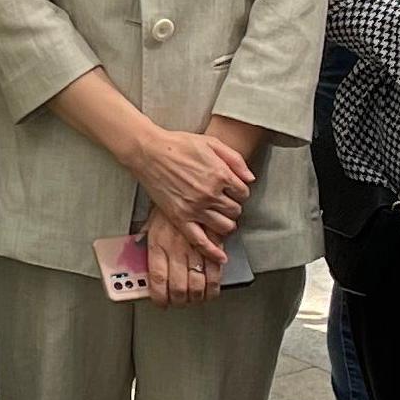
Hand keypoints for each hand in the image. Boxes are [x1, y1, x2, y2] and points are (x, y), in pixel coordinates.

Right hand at [122, 121, 251, 238]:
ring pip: (224, 226)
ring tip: (221, 218)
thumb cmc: (178, 144)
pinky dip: (212, 251)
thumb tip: (250, 178)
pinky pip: (200, 240)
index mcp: (220, 174)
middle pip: (235, 210)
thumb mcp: (211, 143)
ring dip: (227, 224)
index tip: (233, 191)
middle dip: (233, 207)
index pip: (243, 193)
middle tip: (225, 203)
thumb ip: (235, 159)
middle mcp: (210, 194)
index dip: (240, 192)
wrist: (149, 152)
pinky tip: (221, 256)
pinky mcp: (180, 218)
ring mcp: (195, 208)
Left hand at [142, 206, 222, 306]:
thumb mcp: (150, 223)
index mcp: (158, 245)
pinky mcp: (213, 243)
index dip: (160, 297)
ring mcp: (195, 247)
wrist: (185, 179)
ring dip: (197, 297)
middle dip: (180, 301)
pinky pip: (215, 272)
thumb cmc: (167, 201)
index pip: (158, 281)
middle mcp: (176, 249)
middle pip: (179, 288)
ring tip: (196, 298)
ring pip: (197, 284)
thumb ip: (146, 243)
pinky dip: (214, 285)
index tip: (162, 302)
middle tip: (181, 302)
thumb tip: (140, 260)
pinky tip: (211, 289)